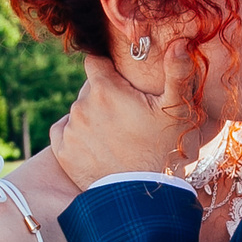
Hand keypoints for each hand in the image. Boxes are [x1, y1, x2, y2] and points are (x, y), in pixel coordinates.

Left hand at [50, 43, 201, 189]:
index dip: (109, 69)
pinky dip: (75, 134)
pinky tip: (97, 146)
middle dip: (105, 96)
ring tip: (116, 136)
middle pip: (89, 89)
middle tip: (128, 116)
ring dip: (92, 117)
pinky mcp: (62, 152)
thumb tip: (179, 42)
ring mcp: (70, 130)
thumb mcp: (177, 111)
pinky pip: (63, 131)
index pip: (95, 61)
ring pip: (79, 111)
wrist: (144, 199)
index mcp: (105, 89)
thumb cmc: (165, 151)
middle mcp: (81, 106)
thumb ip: (177, 73)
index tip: (123, 83)